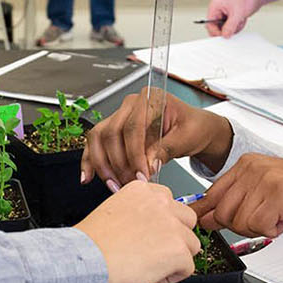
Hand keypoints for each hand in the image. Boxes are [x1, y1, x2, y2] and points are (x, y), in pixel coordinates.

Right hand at [75, 180, 198, 282]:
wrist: (84, 262)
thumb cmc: (91, 245)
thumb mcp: (112, 213)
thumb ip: (138, 214)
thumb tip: (153, 229)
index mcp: (142, 189)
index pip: (169, 202)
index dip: (161, 223)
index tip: (147, 235)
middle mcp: (160, 202)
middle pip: (188, 220)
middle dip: (175, 238)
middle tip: (151, 252)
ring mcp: (172, 225)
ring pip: (191, 245)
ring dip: (174, 258)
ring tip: (146, 265)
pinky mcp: (179, 250)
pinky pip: (188, 268)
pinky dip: (170, 277)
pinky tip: (147, 275)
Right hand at [82, 89, 231, 188]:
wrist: (194, 128)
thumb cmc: (193, 127)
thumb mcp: (187, 137)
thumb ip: (166, 149)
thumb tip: (147, 164)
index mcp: (150, 98)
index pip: (133, 127)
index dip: (134, 154)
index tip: (141, 175)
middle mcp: (131, 104)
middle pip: (111, 133)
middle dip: (118, 163)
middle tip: (129, 184)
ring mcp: (120, 116)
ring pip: (99, 138)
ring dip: (103, 164)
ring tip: (113, 184)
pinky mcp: (115, 130)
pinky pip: (96, 143)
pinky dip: (91, 160)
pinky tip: (88, 176)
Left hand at [190, 154, 282, 242]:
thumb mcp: (269, 192)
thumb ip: (238, 201)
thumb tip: (205, 218)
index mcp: (247, 162)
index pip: (211, 195)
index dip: (209, 215)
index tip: (209, 224)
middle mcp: (253, 165)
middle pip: (223, 213)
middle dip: (242, 226)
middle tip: (266, 220)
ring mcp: (266, 177)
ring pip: (239, 222)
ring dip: (261, 228)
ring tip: (281, 215)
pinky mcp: (280, 193)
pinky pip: (259, 226)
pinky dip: (274, 230)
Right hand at [204, 0, 264, 36]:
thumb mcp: (237, 14)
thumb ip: (230, 26)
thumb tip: (225, 35)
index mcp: (215, 7)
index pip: (209, 24)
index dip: (216, 32)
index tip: (225, 35)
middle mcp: (218, 11)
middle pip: (217, 28)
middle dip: (228, 29)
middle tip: (236, 25)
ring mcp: (225, 15)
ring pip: (225, 29)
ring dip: (234, 28)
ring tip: (240, 19)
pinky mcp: (231, 17)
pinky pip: (232, 28)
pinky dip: (238, 26)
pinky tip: (242, 19)